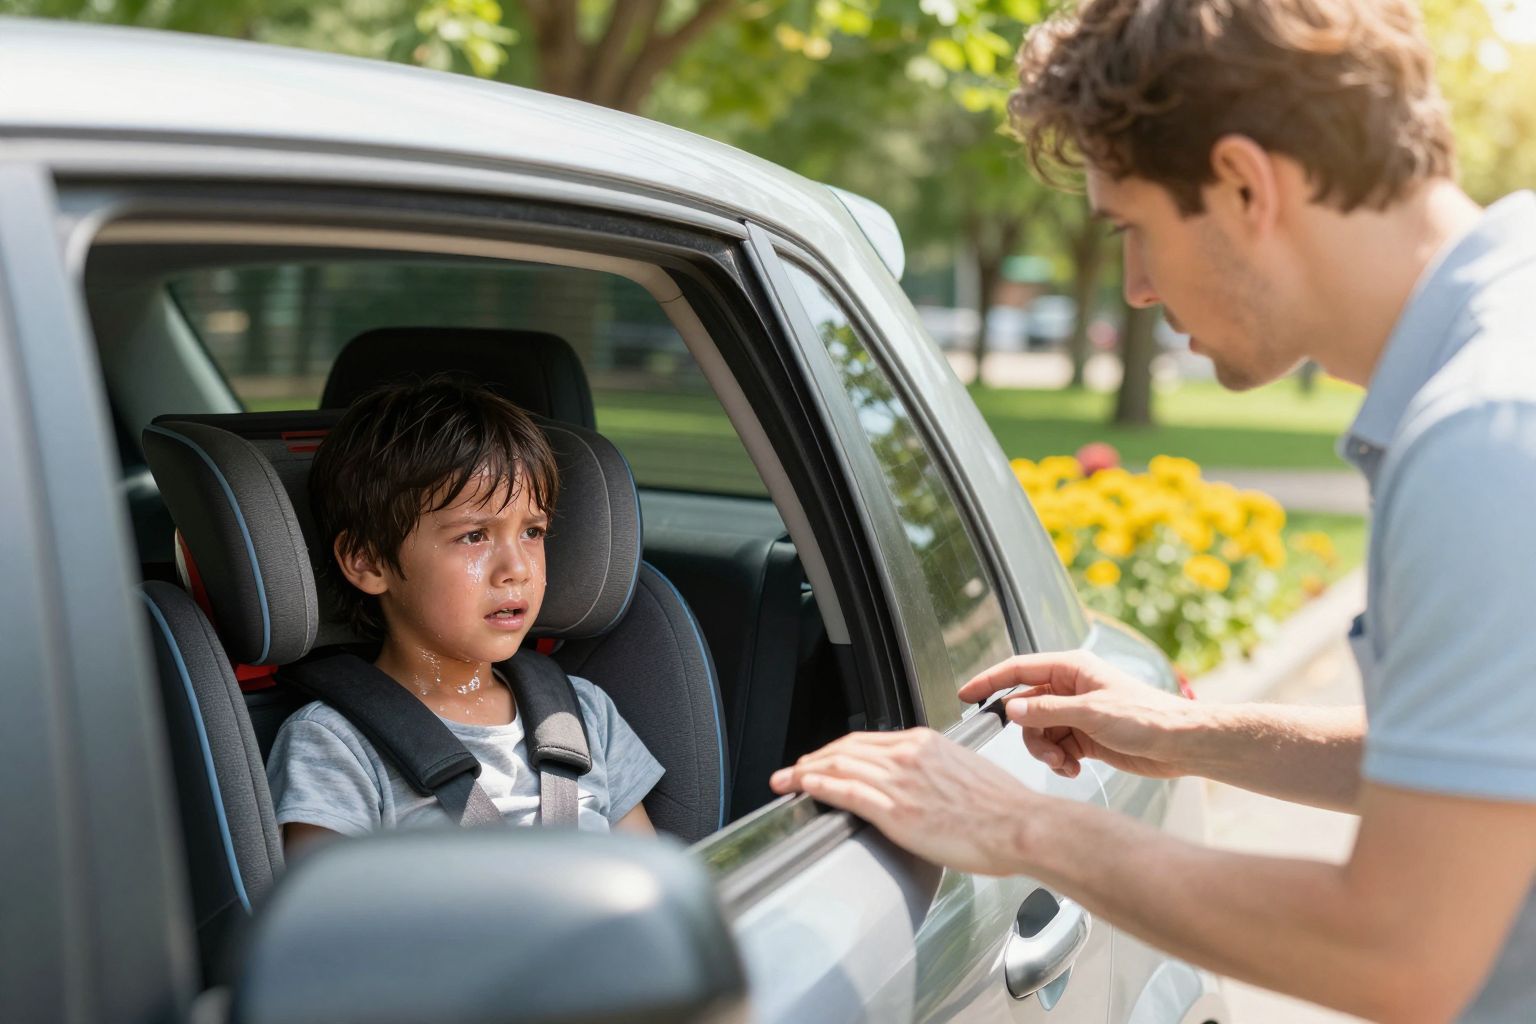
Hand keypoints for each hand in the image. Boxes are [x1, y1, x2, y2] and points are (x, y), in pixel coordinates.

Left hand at [769, 728, 1036, 875]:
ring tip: (787, 780)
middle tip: (793, 769)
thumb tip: (923, 782)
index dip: (837, 750)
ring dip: (806, 772)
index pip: (867, 741)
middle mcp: (908, 755)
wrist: (1022, 825)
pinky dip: (817, 787)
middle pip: (846, 749)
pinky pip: (845, 791)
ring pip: (839, 766)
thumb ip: (936, 770)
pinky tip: (802, 788)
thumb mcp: (965, 770)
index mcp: (925, 743)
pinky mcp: (896, 810)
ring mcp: (899, 781)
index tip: (822, 759)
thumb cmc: (1004, 808)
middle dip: (814, 758)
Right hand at [959, 651, 1196, 779]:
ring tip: (1064, 764)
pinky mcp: (1084, 736)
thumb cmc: (1146, 716)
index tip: (966, 694)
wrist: (1180, 744)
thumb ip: (1046, 710)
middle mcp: (1070, 688)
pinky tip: (1074, 769)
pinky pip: (1055, 747)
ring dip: (1045, 752)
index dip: (990, 681)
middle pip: (1026, 707)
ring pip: (1038, 731)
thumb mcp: (1091, 712)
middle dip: (1030, 734)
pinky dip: (1059, 761)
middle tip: (1046, 753)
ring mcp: (1076, 713)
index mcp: (1071, 669)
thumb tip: (1011, 709)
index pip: (1018, 670)